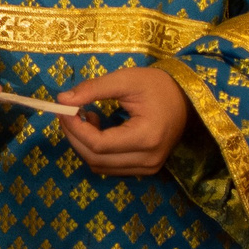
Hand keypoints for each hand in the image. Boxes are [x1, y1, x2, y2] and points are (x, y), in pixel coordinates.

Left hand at [52, 66, 190, 176]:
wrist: (187, 99)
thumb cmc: (158, 86)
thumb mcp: (126, 79)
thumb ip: (93, 89)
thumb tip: (62, 100)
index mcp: (146, 137)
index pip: (98, 144)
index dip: (75, 129)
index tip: (64, 109)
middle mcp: (148, 159)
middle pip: (96, 159)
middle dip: (74, 136)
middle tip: (67, 113)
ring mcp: (148, 167)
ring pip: (100, 166)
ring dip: (84, 144)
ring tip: (86, 116)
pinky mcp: (145, 168)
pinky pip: (110, 166)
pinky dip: (96, 150)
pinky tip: (98, 128)